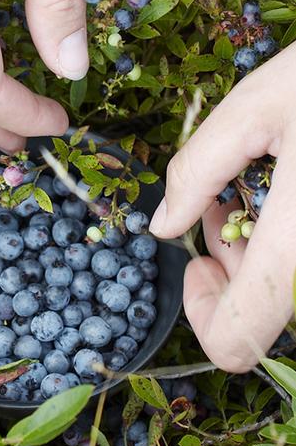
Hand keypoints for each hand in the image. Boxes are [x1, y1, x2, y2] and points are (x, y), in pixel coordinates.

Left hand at [149, 46, 295, 371]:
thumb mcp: (257, 107)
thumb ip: (197, 171)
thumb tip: (163, 227)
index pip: (238, 339)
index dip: (202, 311)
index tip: (197, 260)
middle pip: (265, 303)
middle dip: (233, 252)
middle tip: (235, 187)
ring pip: (291, 279)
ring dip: (263, 239)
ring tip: (268, 172)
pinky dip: (290, 231)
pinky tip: (291, 181)